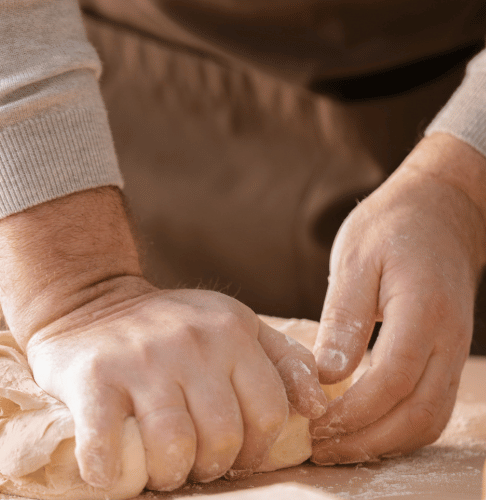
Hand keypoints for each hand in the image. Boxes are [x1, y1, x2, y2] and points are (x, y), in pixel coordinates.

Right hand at [27, 283, 327, 490]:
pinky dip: (110, 471)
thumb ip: (281, 357)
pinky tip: (111, 472)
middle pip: (223, 436)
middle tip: (194, 464)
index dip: (258, 448)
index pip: (269, 412)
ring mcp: (139, 360)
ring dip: (168, 474)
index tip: (236, 454)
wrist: (88, 299)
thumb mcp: (231, 322)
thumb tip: (318, 405)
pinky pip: (106, 443)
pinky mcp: (93, 378)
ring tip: (161, 468)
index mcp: (230, 330)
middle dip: (212, 465)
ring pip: (174, 446)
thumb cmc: (167, 324)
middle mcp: (189, 342)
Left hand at [311, 133, 485, 463]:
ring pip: (430, 420)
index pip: (393, 380)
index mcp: (424, 310)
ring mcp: (454, 351)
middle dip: (366, 440)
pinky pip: (432, 408)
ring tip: (336, 448)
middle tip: (319, 449)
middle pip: (417, 414)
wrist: (442, 211)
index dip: (354, 412)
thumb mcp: (356, 259)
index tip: (314, 424)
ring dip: (384, 444)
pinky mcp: (448, 357)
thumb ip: (344, 318)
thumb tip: (327, 374)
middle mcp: (449, 339)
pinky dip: (400, 431)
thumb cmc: (391, 227)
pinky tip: (363, 432)